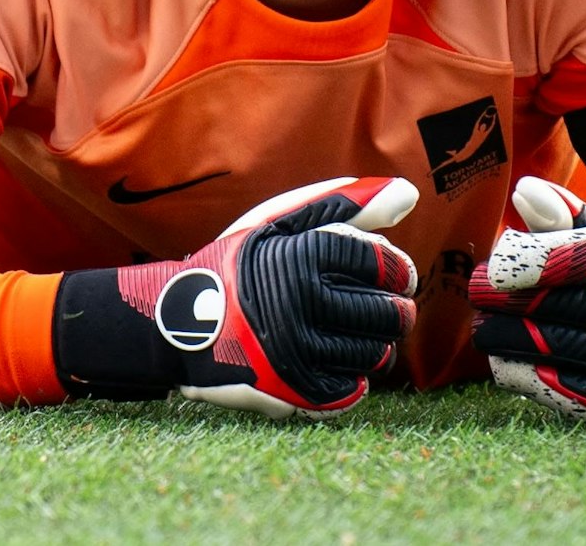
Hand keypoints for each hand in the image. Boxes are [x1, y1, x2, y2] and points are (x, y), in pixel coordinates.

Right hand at [55, 177, 420, 418]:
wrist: (174, 323)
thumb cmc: (239, 265)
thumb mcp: (282, 222)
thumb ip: (348, 204)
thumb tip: (411, 193)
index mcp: (301, 256)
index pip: (383, 265)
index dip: (397, 269)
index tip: (393, 274)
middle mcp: (299, 305)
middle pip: (388, 315)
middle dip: (395, 310)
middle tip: (386, 307)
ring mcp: (296, 351)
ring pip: (375, 355)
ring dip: (375, 344)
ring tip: (354, 331)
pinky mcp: (292, 391)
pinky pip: (352, 389)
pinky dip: (352, 376)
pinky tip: (332, 357)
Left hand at [469, 177, 585, 424]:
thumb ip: (556, 214)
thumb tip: (525, 192)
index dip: (536, 261)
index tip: (494, 267)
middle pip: (564, 306)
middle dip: (508, 300)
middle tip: (476, 292)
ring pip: (551, 349)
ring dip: (504, 335)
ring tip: (484, 323)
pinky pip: (551, 386)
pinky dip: (517, 368)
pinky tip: (504, 352)